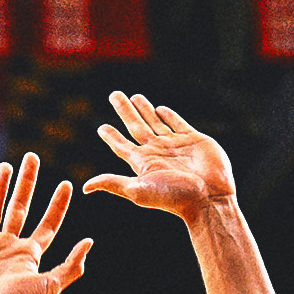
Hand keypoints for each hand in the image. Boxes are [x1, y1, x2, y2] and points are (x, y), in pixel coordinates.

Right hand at [0, 153, 92, 293]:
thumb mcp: (50, 285)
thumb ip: (70, 266)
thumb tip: (89, 242)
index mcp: (28, 255)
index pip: (47, 224)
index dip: (57, 205)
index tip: (66, 184)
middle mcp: (7, 247)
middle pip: (20, 208)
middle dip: (27, 183)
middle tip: (32, 157)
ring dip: (0, 188)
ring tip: (6, 165)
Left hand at [83, 93, 235, 222]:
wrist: (208, 198)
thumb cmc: (173, 197)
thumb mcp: (138, 191)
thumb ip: (113, 183)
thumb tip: (85, 188)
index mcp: (142, 163)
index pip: (122, 146)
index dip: (111, 137)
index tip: (101, 127)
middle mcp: (156, 152)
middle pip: (136, 126)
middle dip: (124, 111)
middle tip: (114, 94)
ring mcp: (175, 145)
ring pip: (155, 122)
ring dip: (144, 109)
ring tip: (135, 96)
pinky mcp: (194, 140)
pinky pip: (178, 124)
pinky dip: (169, 115)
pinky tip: (160, 109)